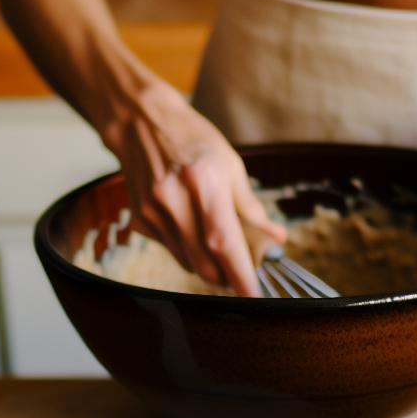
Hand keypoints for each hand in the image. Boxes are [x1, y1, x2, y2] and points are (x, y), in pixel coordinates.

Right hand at [102, 83, 285, 295]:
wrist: (142, 122)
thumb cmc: (193, 140)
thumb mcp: (231, 164)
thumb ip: (251, 206)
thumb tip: (276, 238)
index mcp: (203, 181)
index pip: (224, 241)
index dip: (240, 274)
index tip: (255, 295)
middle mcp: (174, 199)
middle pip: (204, 261)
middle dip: (227, 277)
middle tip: (243, 271)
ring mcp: (153, 211)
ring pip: (186, 262)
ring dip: (209, 266)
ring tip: (221, 248)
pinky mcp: (140, 218)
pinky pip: (171, 250)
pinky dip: (188, 252)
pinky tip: (193, 229)